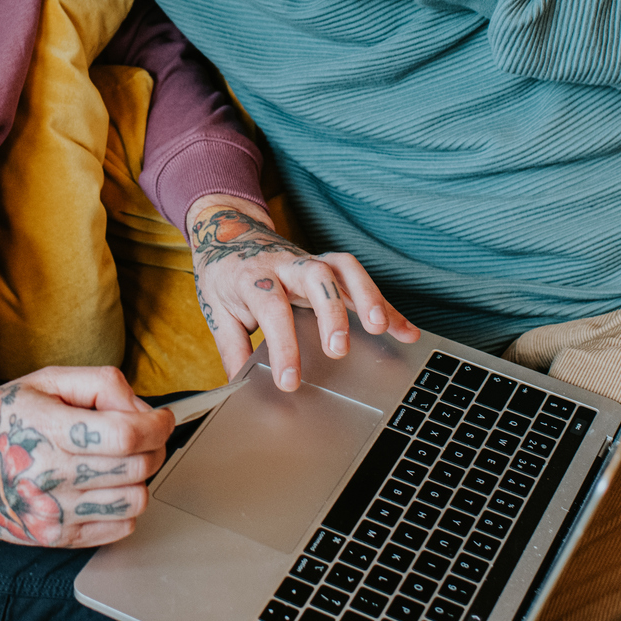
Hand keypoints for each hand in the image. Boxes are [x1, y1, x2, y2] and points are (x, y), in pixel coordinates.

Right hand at [0, 366, 174, 548]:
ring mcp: (56, 511)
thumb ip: (101, 384)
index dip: (157, 425)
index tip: (163, 419)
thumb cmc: (7, 418)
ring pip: (135, 500)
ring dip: (140, 478)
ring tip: (123, 463)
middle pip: (136, 467)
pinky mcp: (59, 536)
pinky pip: (120, 528)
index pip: (125, 434)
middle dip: (155, 446)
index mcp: (50, 428)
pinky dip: (126, 507)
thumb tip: (144, 409)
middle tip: (145, 436)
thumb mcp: (47, 381)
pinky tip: (108, 488)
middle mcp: (52, 474)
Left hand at [185, 195, 418, 391]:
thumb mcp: (216, 310)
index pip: (271, 307)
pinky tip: (404, 330)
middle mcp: (286, 265)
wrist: (228, 231)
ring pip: (345, 269)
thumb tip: (237, 388)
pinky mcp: (329, 265)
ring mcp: (311, 261)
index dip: (283, 345)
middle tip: (338, 349)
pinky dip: (385, 304)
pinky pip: (361, 281)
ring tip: (382, 328)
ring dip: (368, 296)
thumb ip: (231, 349)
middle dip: (332, 312)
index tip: (290, 381)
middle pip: (315, 278)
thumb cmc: (225, 274)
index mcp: (253, 276)